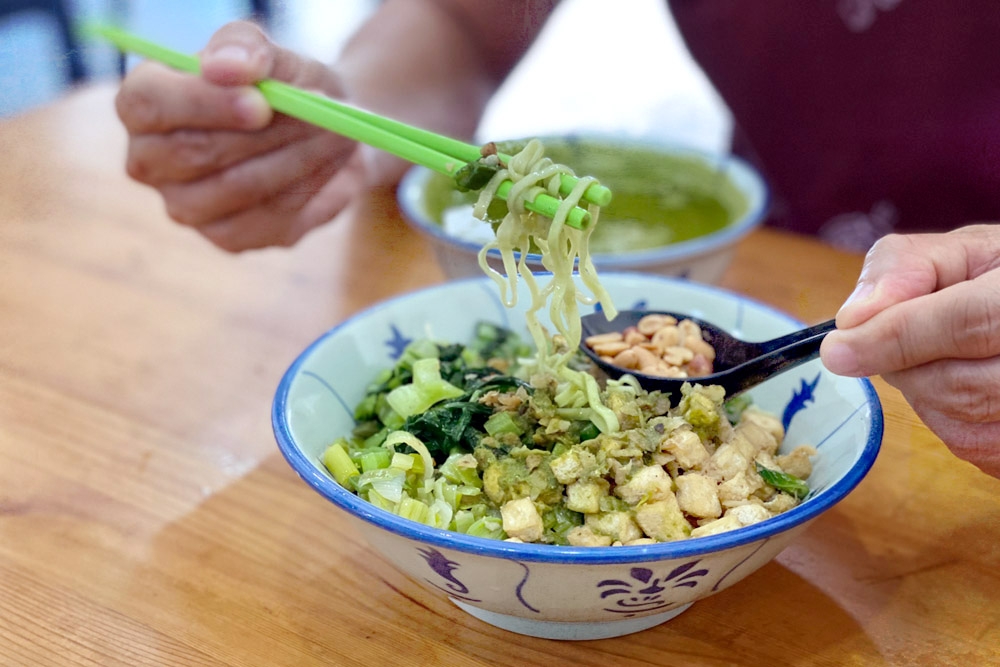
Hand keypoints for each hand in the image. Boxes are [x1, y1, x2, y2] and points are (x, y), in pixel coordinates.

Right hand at [115, 21, 365, 250]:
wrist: (323, 131)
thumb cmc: (284, 85)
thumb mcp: (271, 53)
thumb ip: (245, 47)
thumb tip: (228, 68)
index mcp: (144, 103)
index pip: (149, 104)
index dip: (204, 103)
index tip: (261, 102)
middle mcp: (151, 161)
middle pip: (195, 152)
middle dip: (267, 132)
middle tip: (319, 115)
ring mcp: (186, 206)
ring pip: (239, 187)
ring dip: (297, 158)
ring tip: (333, 132)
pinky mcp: (228, 238)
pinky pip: (269, 217)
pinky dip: (308, 187)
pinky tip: (327, 164)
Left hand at [820, 224, 999, 477]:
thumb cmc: (999, 275)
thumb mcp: (962, 251)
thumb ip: (905, 267)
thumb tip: (854, 318)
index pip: (965, 324)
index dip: (893, 340)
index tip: (836, 350)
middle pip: (956, 383)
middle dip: (903, 363)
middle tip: (894, 339)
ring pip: (958, 419)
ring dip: (921, 390)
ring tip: (936, 354)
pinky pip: (969, 444)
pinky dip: (943, 416)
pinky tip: (955, 381)